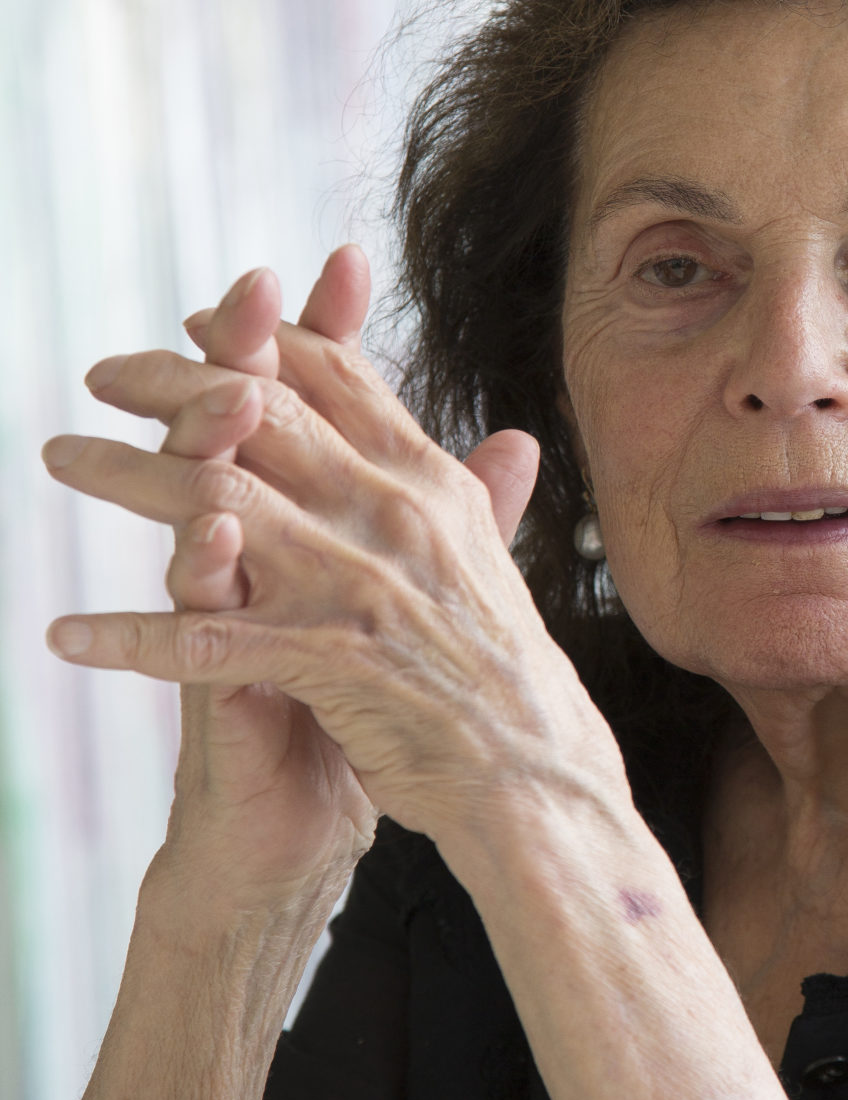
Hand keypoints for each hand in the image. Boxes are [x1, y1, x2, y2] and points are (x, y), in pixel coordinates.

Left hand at [42, 252, 586, 858]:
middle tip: (104, 374)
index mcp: (430, 483)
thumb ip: (484, 495)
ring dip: (124, 475)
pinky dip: (128, 636)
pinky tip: (66, 635)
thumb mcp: (495, 564)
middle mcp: (394, 514)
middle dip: (169, 382)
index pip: (335, 376)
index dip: (257, 340)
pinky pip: (203, 638)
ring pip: (215, 500)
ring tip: (61, 458)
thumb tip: (510, 439)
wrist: (535, 773)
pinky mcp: (328, 661)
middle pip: (261, 411)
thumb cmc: (506, 674)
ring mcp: (359, 584)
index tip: (196, 326)